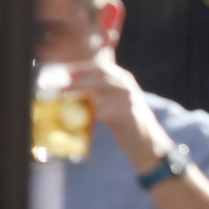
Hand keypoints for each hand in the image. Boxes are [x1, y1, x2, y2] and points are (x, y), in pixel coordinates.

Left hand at [69, 59, 175, 174]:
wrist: (146, 141)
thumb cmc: (125, 120)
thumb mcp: (115, 98)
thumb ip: (99, 88)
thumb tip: (72, 82)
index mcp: (123, 78)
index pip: (100, 67)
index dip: (81, 69)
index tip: (66, 74)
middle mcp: (127, 86)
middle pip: (99, 77)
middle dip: (79, 81)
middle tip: (62, 88)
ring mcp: (129, 101)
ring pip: (101, 93)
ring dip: (83, 96)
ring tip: (69, 100)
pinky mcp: (128, 116)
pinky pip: (106, 111)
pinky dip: (93, 113)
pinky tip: (85, 116)